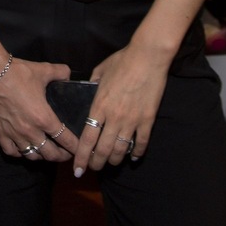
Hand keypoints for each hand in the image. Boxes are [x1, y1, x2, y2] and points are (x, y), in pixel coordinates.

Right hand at [0, 57, 76, 162]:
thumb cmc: (18, 72)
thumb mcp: (44, 70)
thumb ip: (60, 72)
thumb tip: (68, 74)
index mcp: (44, 118)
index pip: (65, 140)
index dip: (76, 147)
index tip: (81, 149)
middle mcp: (30, 131)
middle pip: (50, 154)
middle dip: (61, 156)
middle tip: (66, 153)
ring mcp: (14, 134)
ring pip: (32, 156)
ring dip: (42, 156)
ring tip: (46, 151)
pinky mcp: (0, 132)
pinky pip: (11, 152)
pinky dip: (19, 153)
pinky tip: (23, 148)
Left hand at [73, 44, 167, 174]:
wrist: (147, 57)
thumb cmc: (122, 60)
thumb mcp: (100, 70)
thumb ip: (92, 84)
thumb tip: (88, 90)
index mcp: (99, 105)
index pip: (87, 138)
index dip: (81, 157)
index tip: (77, 168)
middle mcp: (114, 117)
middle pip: (103, 150)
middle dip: (96, 163)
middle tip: (93, 167)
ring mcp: (132, 120)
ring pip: (121, 150)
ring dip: (114, 161)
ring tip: (111, 163)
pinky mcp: (147, 119)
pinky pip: (141, 143)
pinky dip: (137, 153)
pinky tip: (133, 157)